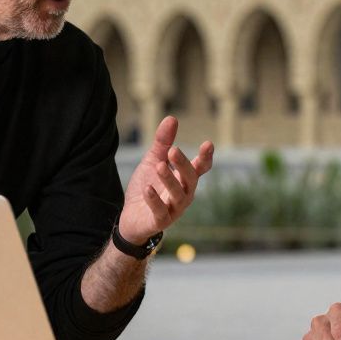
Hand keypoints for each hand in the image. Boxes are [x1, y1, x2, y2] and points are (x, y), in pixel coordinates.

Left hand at [118, 116, 212, 244]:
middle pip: (190, 179)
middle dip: (183, 165)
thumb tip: (172, 118)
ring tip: (159, 166)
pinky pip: (160, 211)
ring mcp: (173, 209)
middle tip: (173, 150)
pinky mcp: (160, 221)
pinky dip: (154, 200)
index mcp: (185, 180)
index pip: (200, 168)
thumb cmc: (148, 187)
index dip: (205, 158)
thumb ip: (163, 143)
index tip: (208, 144)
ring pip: (178, 195)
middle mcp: (184, 194)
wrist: (132, 217)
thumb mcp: (153, 161)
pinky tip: (147, 189)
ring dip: (170, 180)